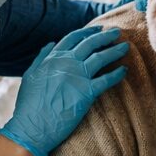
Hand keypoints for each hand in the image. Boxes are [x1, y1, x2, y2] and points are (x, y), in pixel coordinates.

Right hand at [0, 25, 127, 155]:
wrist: (32, 126)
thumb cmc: (29, 105)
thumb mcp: (30, 75)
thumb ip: (41, 58)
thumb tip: (51, 44)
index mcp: (52, 58)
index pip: (73, 38)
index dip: (87, 32)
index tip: (97, 29)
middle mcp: (66, 63)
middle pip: (90, 43)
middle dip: (105, 36)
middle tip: (117, 32)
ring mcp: (77, 76)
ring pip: (101, 58)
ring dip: (115, 50)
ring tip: (125, 47)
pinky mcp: (87, 92)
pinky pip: (107, 80)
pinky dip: (117, 74)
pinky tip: (124, 70)